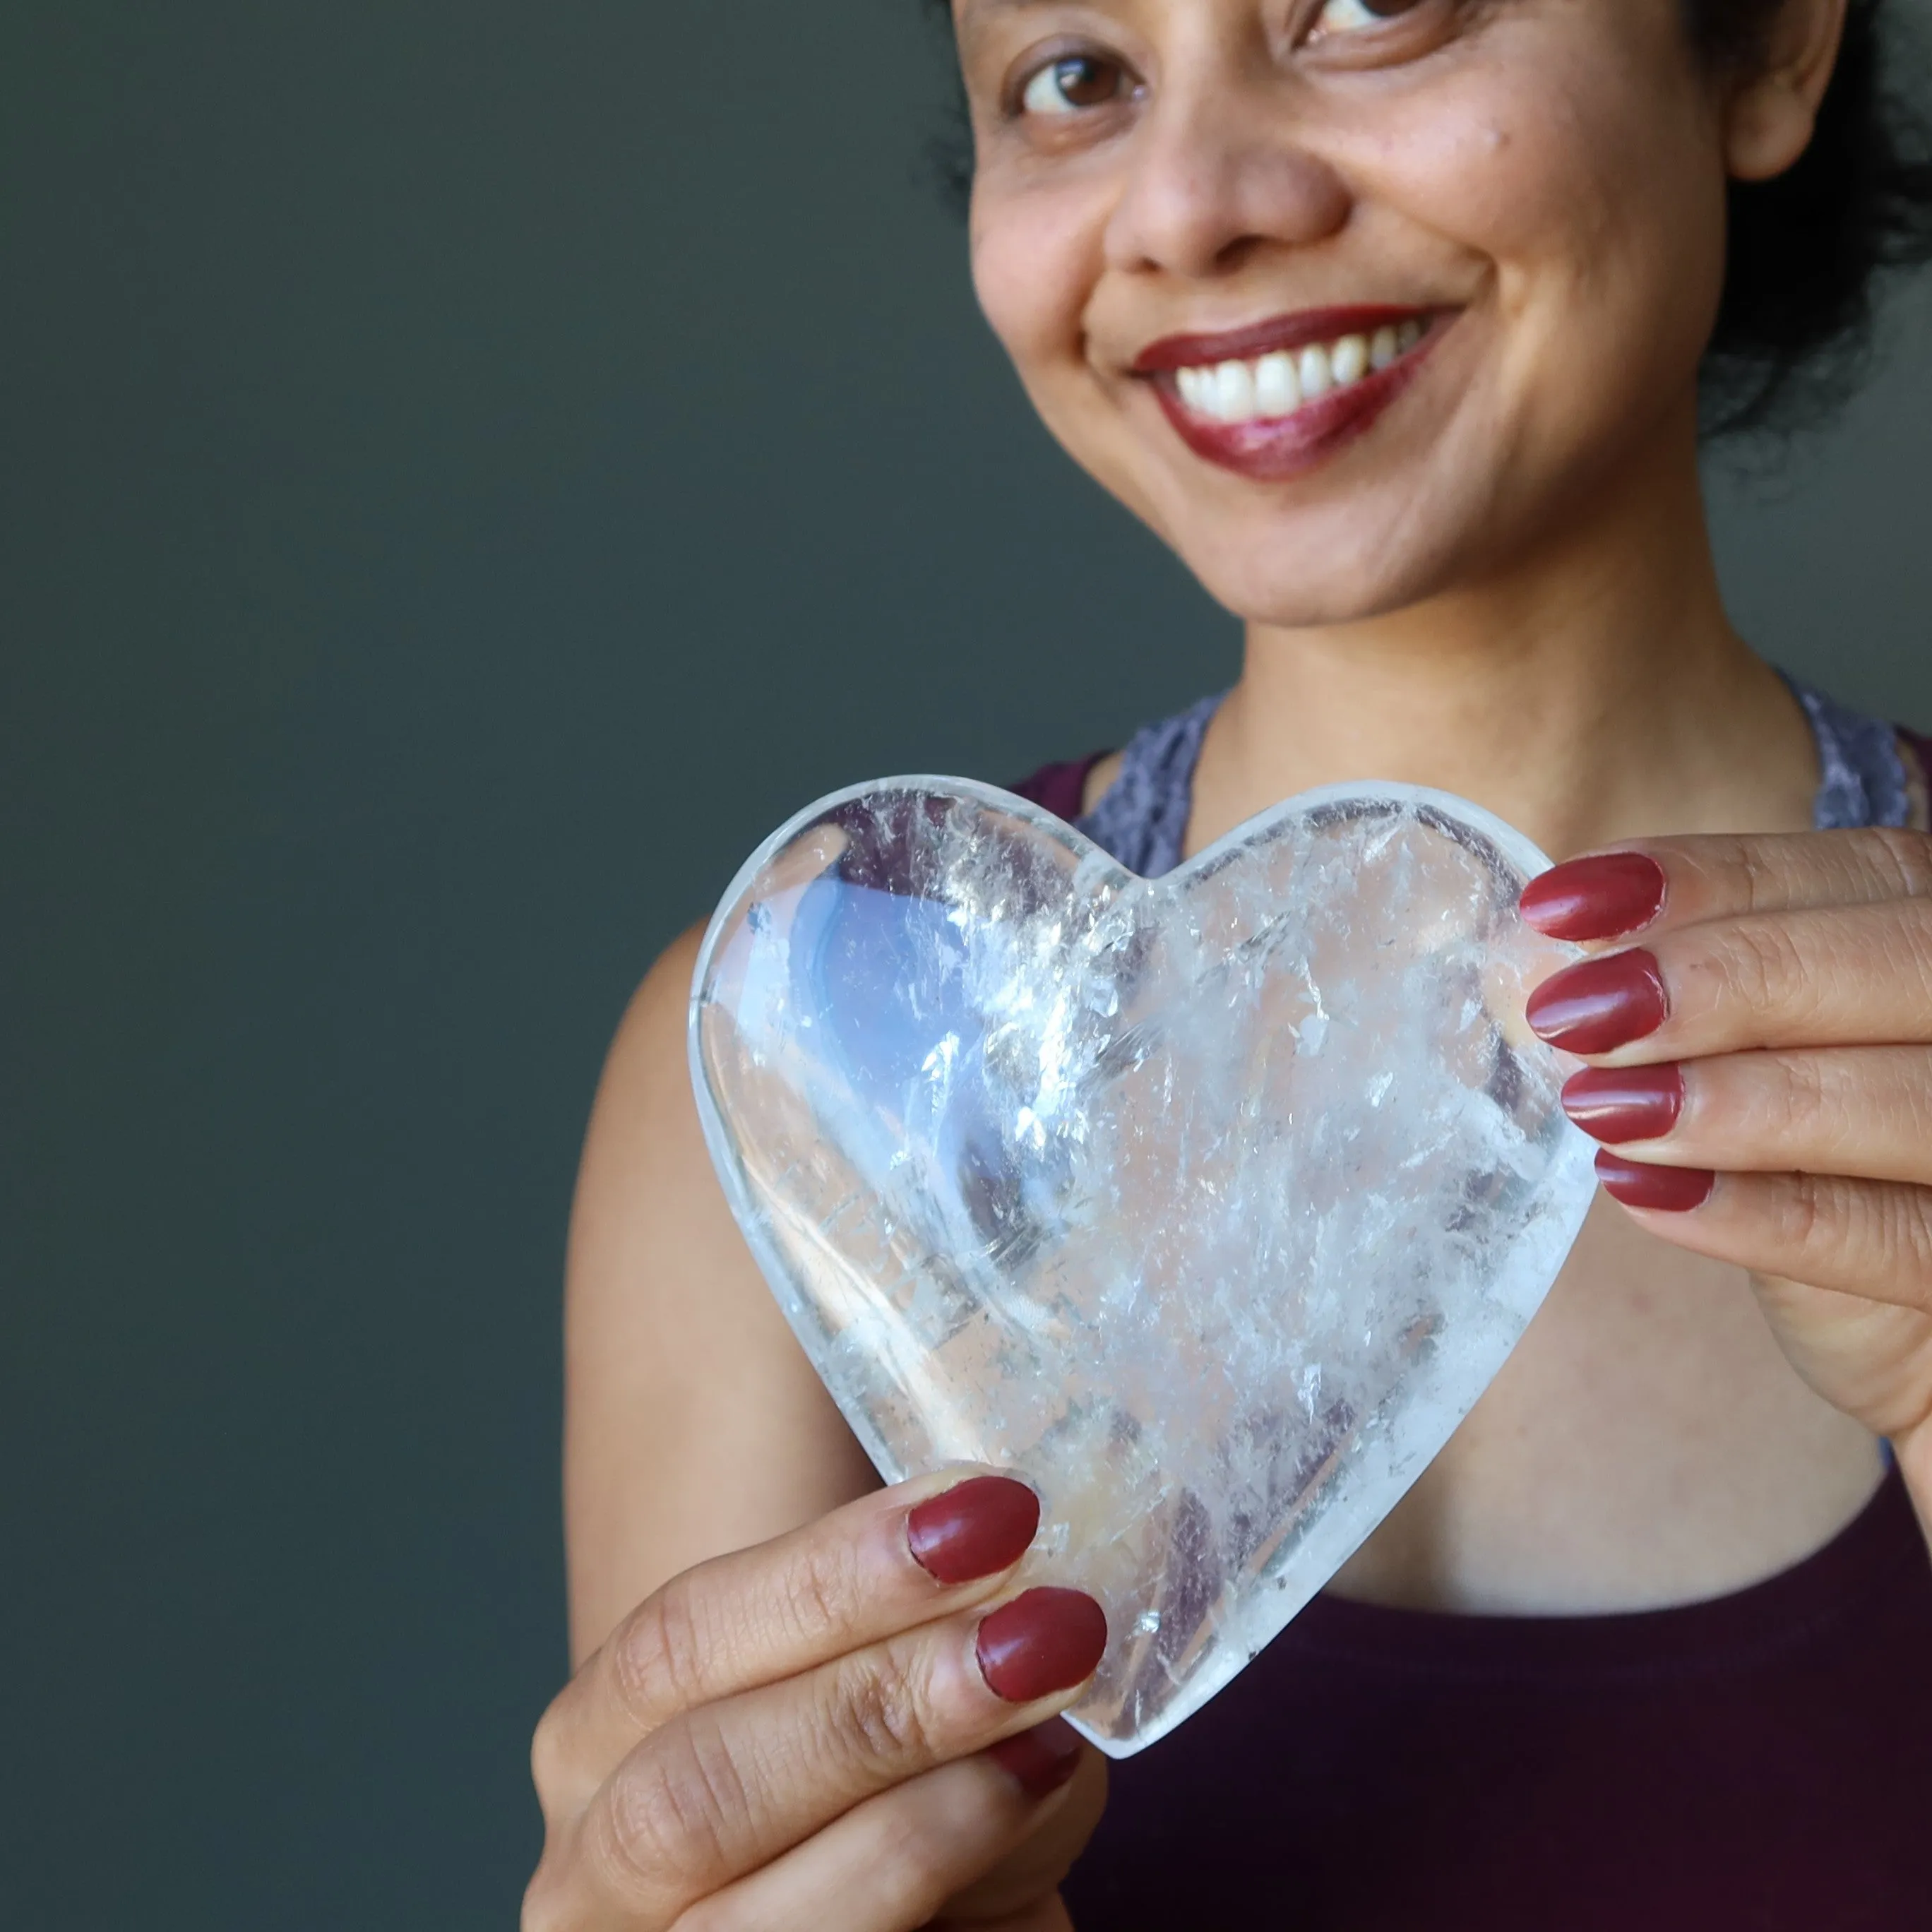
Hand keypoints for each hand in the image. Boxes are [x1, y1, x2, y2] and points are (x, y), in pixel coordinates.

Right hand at [524, 1472, 1107, 1930]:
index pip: (679, 1640)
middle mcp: (597, 1874)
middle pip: (697, 1786)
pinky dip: (968, 1901)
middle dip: (880, 1698)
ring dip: (925, 1817)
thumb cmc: (888, 1800)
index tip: (985, 1509)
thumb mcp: (890, 1691)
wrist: (893, 1918)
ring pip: (754, 1924)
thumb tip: (1025, 1597)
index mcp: (601, 1740)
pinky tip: (1040, 1832)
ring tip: (1050, 1733)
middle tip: (1038, 1627)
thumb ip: (927, 1633)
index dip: (833, 1570)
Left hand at [1519, 831, 1931, 1502]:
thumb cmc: (1822, 1164)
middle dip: (1726, 980)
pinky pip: (1895, 1239)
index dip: (1709, 879)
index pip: (1855, 872)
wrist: (1912, 1336)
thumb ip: (1677, 1001)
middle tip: (1576, 1013)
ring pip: (1912, 1100)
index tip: (1560, 906)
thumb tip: (1530, 962)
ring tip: (1603, 1108)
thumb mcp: (1756, 1061)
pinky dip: (1762, 1214)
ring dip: (1739, 1100)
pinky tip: (1643, 1193)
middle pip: (1905, 965)